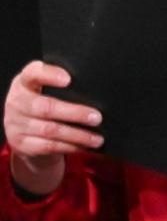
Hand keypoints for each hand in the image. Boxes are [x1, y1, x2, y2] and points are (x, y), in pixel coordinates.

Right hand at [4, 61, 103, 195]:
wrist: (23, 132)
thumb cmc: (43, 104)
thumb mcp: (46, 90)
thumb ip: (63, 86)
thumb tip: (95, 90)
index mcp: (24, 83)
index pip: (32, 74)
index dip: (49, 75)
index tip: (68, 79)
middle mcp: (16, 102)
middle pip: (46, 107)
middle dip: (75, 113)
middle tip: (97, 117)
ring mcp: (16, 124)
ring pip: (50, 130)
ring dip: (78, 135)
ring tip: (97, 138)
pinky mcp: (21, 143)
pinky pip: (48, 146)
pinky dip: (69, 146)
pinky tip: (83, 146)